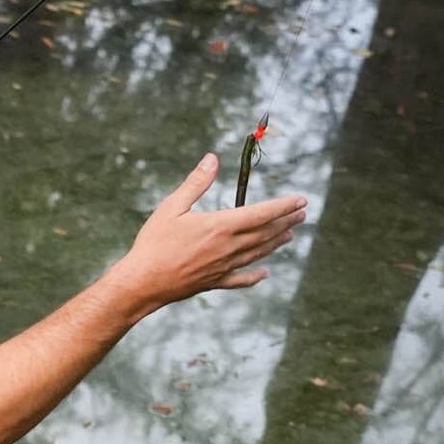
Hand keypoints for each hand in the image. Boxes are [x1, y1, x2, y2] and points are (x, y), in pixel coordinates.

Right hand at [110, 152, 307, 312]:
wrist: (141, 283)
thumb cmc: (153, 243)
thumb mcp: (172, 207)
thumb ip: (196, 183)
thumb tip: (212, 159)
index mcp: (221, 226)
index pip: (262, 213)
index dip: (283, 206)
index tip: (300, 200)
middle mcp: (228, 247)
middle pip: (265, 233)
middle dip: (286, 222)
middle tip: (302, 214)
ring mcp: (222, 267)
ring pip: (257, 253)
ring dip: (276, 243)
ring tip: (290, 235)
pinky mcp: (213, 282)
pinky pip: (239, 279)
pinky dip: (253, 277)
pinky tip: (264, 274)